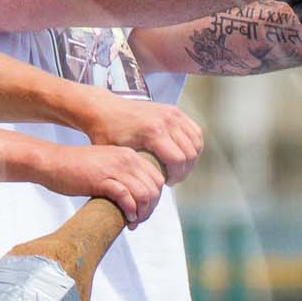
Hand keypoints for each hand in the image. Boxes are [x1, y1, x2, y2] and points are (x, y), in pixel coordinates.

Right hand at [36, 144, 165, 227]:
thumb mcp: (106, 165)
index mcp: (129, 155)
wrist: (51, 162)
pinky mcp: (102, 180)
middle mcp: (126, 159)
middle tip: (138, 220)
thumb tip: (135, 197)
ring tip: (133, 222)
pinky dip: (130, 211)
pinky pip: (126, 197)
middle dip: (150, 208)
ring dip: (142, 213)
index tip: (144, 211)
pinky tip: (127, 219)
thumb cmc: (75, 168)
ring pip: (144, 194)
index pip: (157, 178)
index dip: (155, 198)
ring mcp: (115, 169)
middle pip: (154, 188)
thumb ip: (122, 175)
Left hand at [79, 94, 202, 183]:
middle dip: (184, 170)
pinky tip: (182, 155)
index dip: (176, 176)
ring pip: (196, 142)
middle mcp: (166, 120)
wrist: (104, 109)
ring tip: (177, 168)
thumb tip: (147, 191)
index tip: (167, 183)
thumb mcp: (118, 156)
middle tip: (173, 178)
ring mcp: (172, 113)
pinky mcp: (174, 110)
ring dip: (191, 158)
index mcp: (153, 131)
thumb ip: (135, 171)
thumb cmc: (107, 133)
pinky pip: (195, 131)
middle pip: (190, 153)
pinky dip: (193, 145)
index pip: (178, 160)